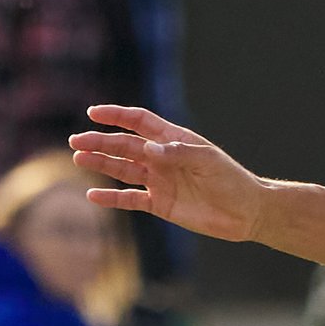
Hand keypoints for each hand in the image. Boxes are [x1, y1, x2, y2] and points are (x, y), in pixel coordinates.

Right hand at [70, 105, 268, 242]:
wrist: (248, 212)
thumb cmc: (231, 180)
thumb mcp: (207, 161)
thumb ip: (177, 153)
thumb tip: (147, 149)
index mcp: (173, 140)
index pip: (139, 122)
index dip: (117, 116)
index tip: (94, 113)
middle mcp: (162, 159)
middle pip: (125, 146)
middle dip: (100, 142)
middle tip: (76, 141)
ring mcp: (160, 181)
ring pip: (123, 169)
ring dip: (101, 164)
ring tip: (79, 159)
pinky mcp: (161, 204)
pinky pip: (131, 199)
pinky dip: (112, 198)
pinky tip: (93, 195)